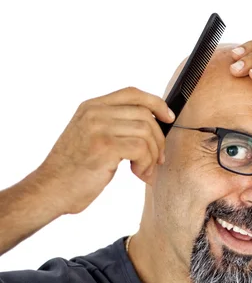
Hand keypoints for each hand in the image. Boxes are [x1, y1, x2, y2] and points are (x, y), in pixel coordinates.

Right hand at [36, 87, 173, 214]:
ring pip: (146, 132)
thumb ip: (114, 125)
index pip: (133, 93)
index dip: (156, 103)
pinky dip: (146, 163)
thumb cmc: (74, 169)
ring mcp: (98, 128)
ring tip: (144, 170)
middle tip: (157, 159)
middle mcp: (94, 113)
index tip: (168, 118)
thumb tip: (152, 124)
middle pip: (145, 115)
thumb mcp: (91, 136)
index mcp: (91, 107)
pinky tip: (138, 173)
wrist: (51, 189)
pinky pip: (141, 148)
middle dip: (158, 139)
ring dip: (152, 155)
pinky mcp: (105, 146)